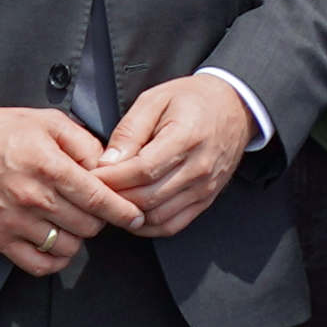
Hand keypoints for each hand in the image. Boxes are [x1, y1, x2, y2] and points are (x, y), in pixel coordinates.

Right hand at [0, 103, 128, 274]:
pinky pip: (38, 265)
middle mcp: (34, 197)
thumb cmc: (0, 131)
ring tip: (72, 221)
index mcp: (50, 166)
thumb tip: (110, 167)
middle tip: (94, 209)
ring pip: (68, 247)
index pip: (99, 199)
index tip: (135, 216)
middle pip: (88, 226)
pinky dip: (54, 259)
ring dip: (78, 237)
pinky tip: (56, 244)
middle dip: (99, 219)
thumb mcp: (47, 122)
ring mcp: (15, 221)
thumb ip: (84, 144)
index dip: (123, 211)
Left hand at [88, 73, 258, 235]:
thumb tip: (107, 162)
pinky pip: (173, 224)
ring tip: (111, 202)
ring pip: (158, 216)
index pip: (143, 170)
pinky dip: (148, 226)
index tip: (92, 176)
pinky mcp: (206, 199)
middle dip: (116, 198)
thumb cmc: (192, 100)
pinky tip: (133, 214)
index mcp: (186, 138)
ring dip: (130, 214)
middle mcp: (199, 167)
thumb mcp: (155, 100)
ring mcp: (205, 187)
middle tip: (95, 191)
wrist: (234, 107)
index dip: (113, 178)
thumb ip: (129, 131)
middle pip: (148, 197)